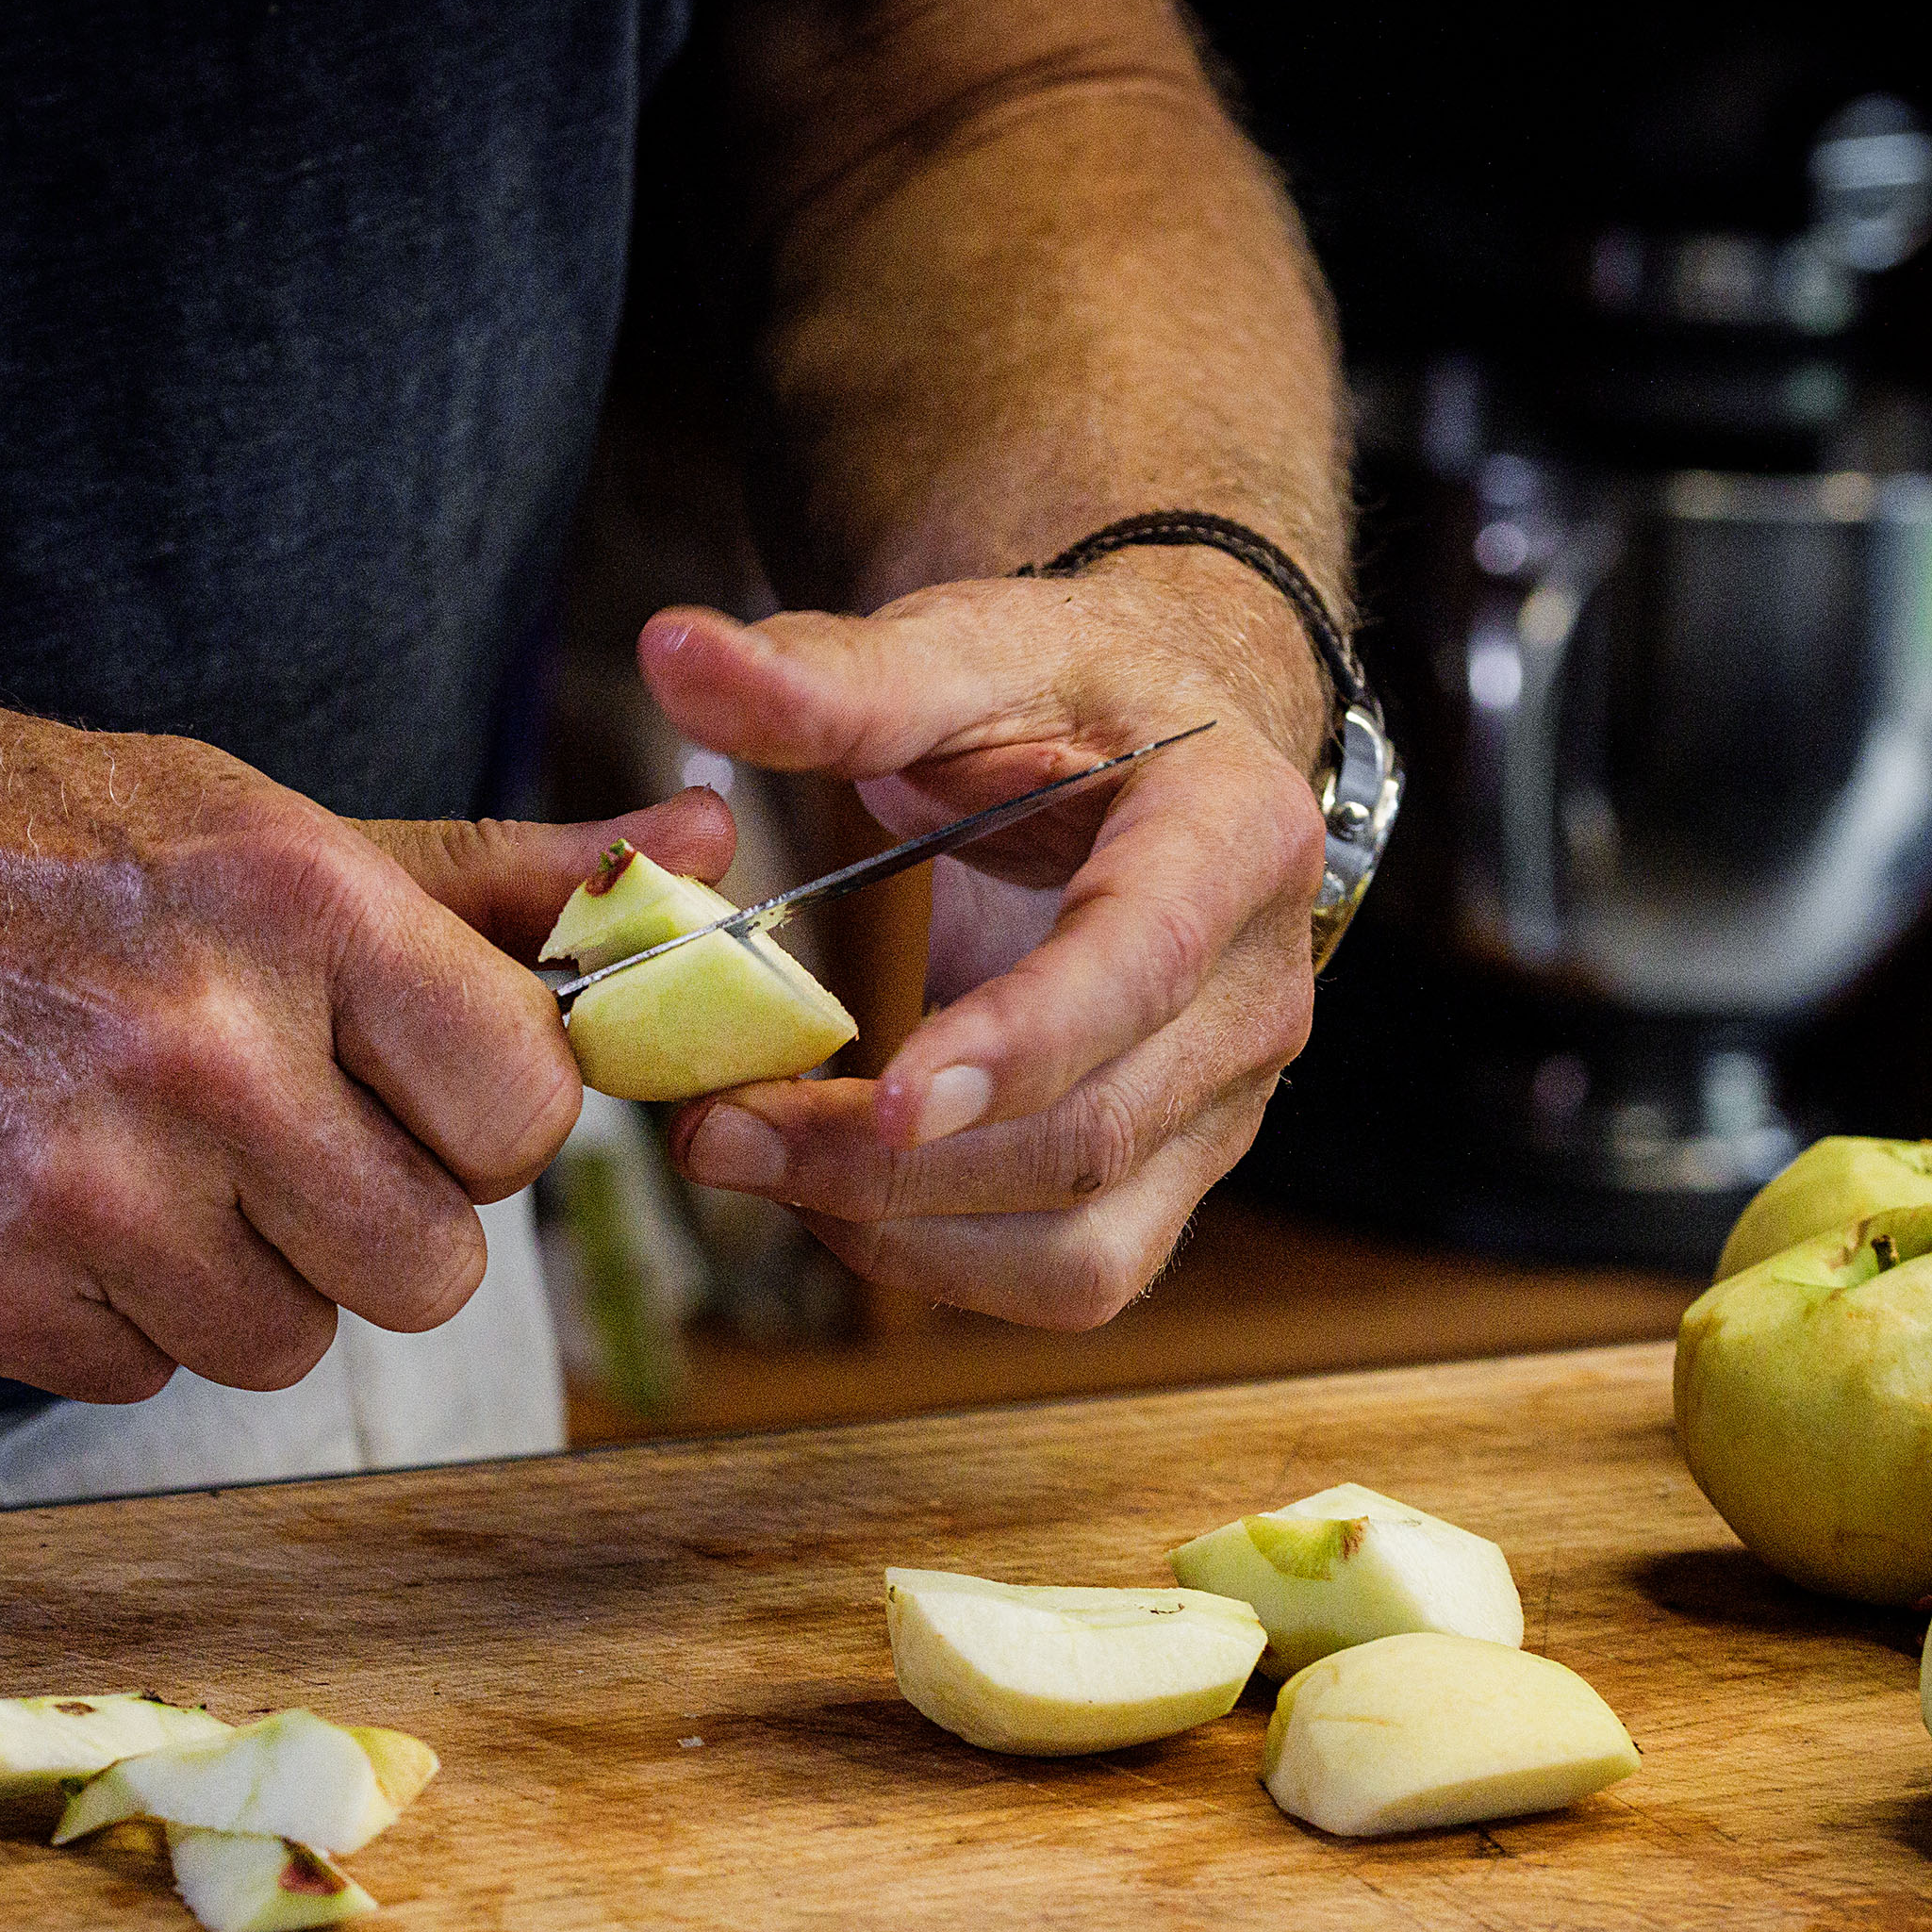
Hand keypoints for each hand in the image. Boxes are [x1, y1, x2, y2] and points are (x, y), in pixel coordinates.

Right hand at [0, 684, 735, 1400]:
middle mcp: (193, 1051)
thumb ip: (496, 881)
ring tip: (148, 1157)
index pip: (529, 1110)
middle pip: (431, 1268)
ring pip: (290, 1341)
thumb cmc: (35, 844)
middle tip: (281, 1137)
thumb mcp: (264, 825)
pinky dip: (115, 1313)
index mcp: (291, 909)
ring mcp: (73, 1187)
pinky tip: (46, 1195)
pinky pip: (146, 1377)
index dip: (489, 1119)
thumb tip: (706, 854)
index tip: (423, 1089)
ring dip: (246, 1275)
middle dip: (379, 1218)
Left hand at [636, 552, 1327, 1326]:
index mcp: (1233, 838)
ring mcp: (1226, 1104)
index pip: (1140, 964)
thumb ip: (826, 675)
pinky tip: (829, 1196)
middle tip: (714, 1130)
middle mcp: (1257, 994)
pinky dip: (936, 1264)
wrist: (1155, 753)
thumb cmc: (1062, 698)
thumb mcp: (961, 653)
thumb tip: (674, 655)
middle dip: (889, 1161)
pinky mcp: (1175, 1175)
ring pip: (1082, 1248)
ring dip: (900, 1236)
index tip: (881, 1093)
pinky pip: (1071, 1278)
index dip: (1018, 1041)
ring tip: (752, 1164)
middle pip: (1089, 1132)